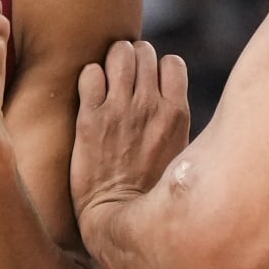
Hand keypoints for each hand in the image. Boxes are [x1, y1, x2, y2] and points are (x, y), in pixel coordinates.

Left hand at [71, 40, 190, 222]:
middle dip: (134, 58)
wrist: (117, 217)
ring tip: (107, 80)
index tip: (150, 82)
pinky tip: (90, 96)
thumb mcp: (179, 152)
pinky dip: (89, 78)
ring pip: (119, 52)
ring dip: (112, 61)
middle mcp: (150, 106)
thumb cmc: (148, 190)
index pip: (173, 62)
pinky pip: (90, 73)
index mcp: (176, 114)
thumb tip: (169, 99)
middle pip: (144, 51)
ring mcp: (119, 110)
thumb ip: (173, 120)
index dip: (159, 68)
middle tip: (124, 78)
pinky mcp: (90, 118)